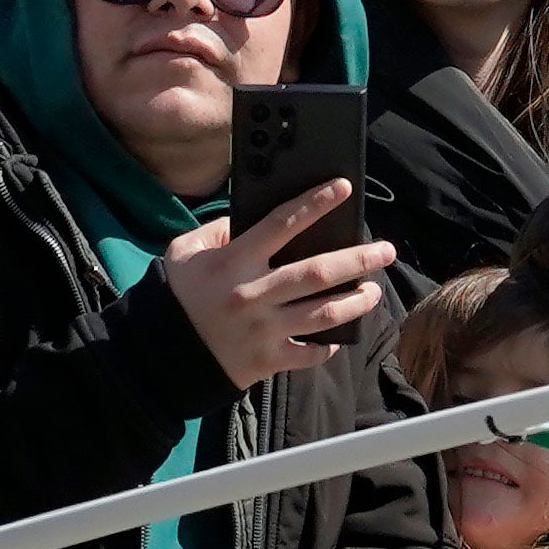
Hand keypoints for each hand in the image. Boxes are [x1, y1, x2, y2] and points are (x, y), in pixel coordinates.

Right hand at [154, 184, 392, 387]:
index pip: (282, 224)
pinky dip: (328, 345)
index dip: (315, 203)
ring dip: (356, 302)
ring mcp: (264, 329)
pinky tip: (340, 334)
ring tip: (374, 290)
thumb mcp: (184, 251)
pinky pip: (309, 353)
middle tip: (386, 250)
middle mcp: (254, 293)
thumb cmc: (176, 295)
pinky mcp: (268, 359)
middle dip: (358, 259)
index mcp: (234, 261)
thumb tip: (247, 216)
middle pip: (317, 273)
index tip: (343, 188)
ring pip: (323, 314)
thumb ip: (216, 230)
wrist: (162, 353)